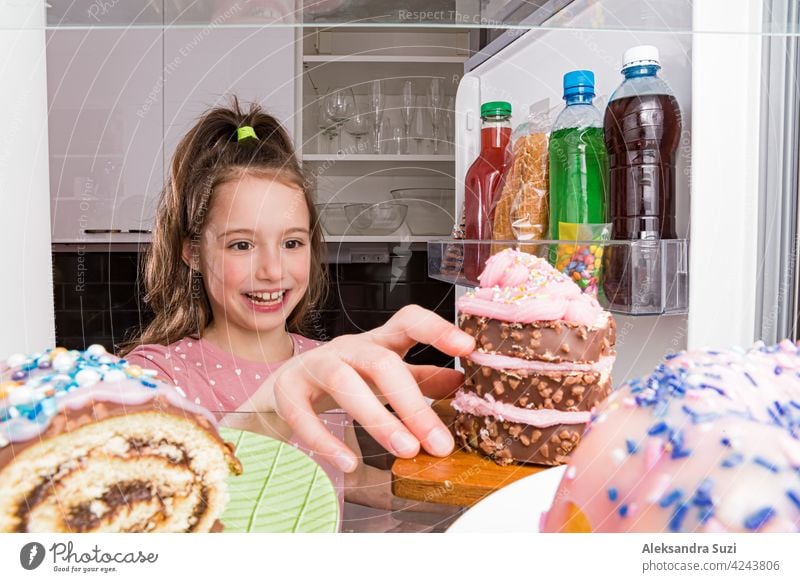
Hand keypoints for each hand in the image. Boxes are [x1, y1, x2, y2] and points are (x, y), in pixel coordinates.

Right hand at [248, 305, 474, 472]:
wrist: (283, 387)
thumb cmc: (345, 378)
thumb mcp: (385, 375)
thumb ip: (420, 377)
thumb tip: (460, 382)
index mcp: (377, 342)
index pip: (408, 321)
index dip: (437, 329)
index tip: (468, 348)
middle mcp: (347, 347)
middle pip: (381, 363)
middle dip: (412, 404)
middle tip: (439, 442)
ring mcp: (314, 366)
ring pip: (345, 384)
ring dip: (377, 419)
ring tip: (405, 450)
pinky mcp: (287, 390)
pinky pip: (304, 414)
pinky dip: (326, 440)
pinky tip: (348, 463)